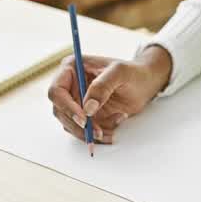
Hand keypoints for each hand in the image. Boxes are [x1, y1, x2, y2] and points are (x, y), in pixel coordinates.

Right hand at [47, 46, 171, 143]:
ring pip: (71, 124)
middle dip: (80, 125)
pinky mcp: (84, 116)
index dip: (67, 107)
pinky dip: (98, 133)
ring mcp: (75, 102)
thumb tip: (87, 108)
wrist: (144, 83)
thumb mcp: (120, 72)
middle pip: (61, 112)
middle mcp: (69, 86)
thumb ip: (103, 86)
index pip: (57, 91)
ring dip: (90, 131)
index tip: (84, 119)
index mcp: (71, 68)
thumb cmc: (132, 72)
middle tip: (99, 132)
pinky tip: (117, 122)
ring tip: (116, 121)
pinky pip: (84, 131)